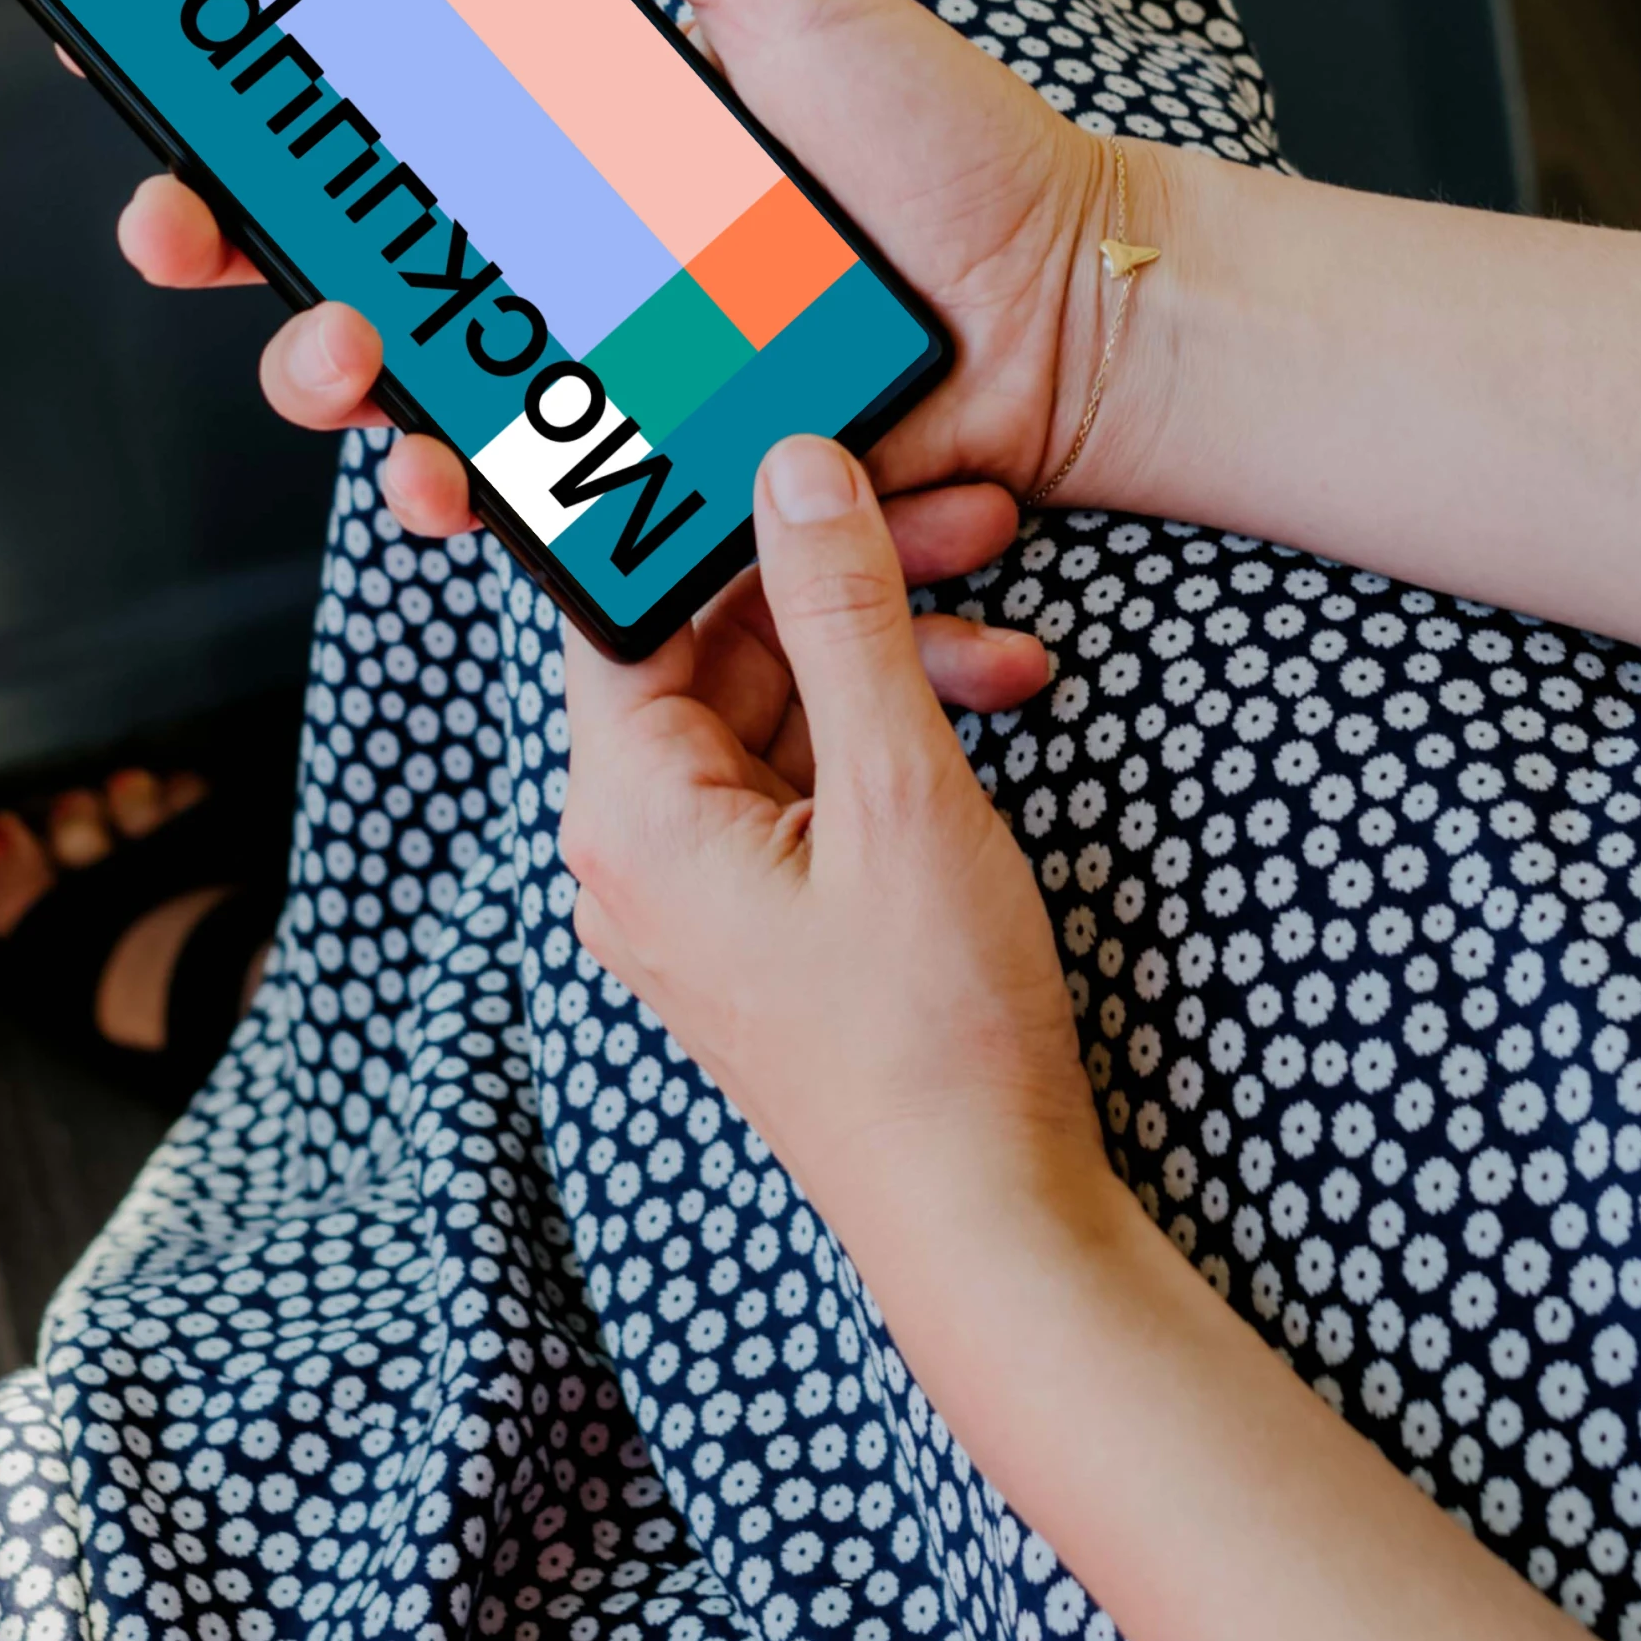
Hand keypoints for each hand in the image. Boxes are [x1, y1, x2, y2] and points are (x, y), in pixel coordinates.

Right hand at [117, 0, 1130, 540]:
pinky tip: (451, 478)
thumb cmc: (951, 155)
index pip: (373, 128)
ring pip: (403, 393)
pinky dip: (466, 494)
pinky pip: (525, 495)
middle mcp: (563, 263)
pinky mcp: (648, 472)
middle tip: (194, 232)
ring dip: (328, 381)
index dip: (250, 116)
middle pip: (342, 262)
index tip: (147, 79)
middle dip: (236, 256)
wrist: (1066, 308)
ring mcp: (596, 374)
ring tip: (341, 360)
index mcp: (570, 148)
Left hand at [556, 435, 1106, 1262]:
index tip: (783, 426)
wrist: (987, 1214)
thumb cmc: (932, 1034)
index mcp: (626, 811)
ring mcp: (701, 885)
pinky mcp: (766, 912)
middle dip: (842, 572)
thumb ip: (845, 617)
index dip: (702, 503)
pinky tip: (996, 696)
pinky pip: (807, 773)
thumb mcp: (901, 792)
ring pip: (778, 703)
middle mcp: (636, 845)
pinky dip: (893, 728)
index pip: (625, 600)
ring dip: (890, 648)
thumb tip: (792, 470)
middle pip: (715, 643)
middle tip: (967, 512)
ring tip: (1015, 626)